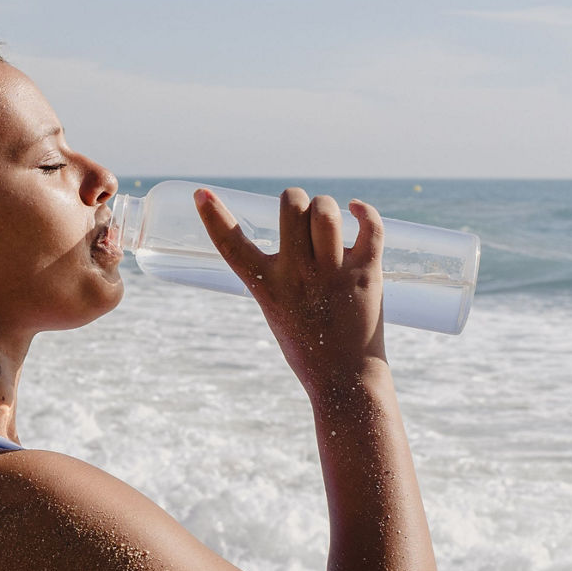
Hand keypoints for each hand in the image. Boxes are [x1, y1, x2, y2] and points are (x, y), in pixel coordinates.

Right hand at [194, 187, 387, 393]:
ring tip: (327, 220)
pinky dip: (364, 211)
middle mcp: (298, 275)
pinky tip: (356, 209)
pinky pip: (371, 227)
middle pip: (292, 206)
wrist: (344, 378)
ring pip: (327, 211)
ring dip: (325, 206)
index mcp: (268, 286)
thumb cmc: (307, 343)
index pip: (231, 245)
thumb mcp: (275, 307)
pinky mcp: (366, 274)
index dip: (213, 216)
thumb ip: (278, 271)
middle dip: (294, 200)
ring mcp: (333, 273)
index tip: (200, 193)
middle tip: (300, 215)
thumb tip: (297, 221)